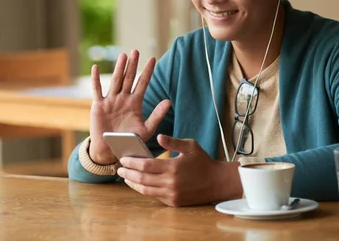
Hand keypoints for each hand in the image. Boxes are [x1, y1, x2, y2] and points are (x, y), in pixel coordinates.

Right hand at [88, 50, 170, 164]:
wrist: (110, 150)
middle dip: (133, 65)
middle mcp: (123, 99)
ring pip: (115, 81)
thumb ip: (157, 115)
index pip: (143, 83)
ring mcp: (111, 100)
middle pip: (129, 78)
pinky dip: (95, 79)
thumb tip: (168, 101)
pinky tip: (95, 67)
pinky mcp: (98, 105)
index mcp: (135, 103)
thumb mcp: (146, 129)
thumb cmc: (129, 140)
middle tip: (136, 51)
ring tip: (123, 55)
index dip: (147, 71)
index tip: (153, 59)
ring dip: (119, 68)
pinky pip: (97, 90)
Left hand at [117, 135, 242, 206]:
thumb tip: (159, 137)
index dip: (132, 162)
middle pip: (142, 179)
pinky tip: (140, 183)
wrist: (218, 182)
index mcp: (173, 167)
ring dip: (133, 184)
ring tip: (126, 177)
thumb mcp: (190, 146)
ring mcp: (172, 194)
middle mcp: (171, 183)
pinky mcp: (174, 202)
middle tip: (119, 169)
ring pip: (146, 190)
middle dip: (128, 173)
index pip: (146, 165)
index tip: (123, 159)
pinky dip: (145, 190)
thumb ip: (173, 142)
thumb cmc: (203, 161)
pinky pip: (155, 196)